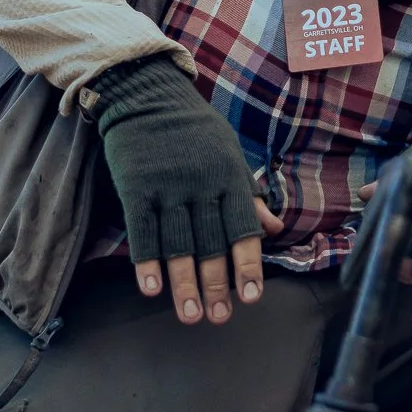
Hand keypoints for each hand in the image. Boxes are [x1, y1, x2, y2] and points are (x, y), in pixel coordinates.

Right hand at [88, 52, 283, 324]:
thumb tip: (275, 229)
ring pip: (178, 242)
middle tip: (218, 317)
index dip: (248, 264)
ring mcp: (167, 186)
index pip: (243, 227)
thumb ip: (248, 193)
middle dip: (216, 283)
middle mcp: (201, 184)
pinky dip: (146, 261)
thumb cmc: (192, 129)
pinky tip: (151, 288)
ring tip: (190, 315)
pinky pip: (142, 230)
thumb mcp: (228, 153)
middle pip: (211, 242)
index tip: (252, 297)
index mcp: (228, 176)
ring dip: (184, 282)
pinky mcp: (136, 187)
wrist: (146, 94)